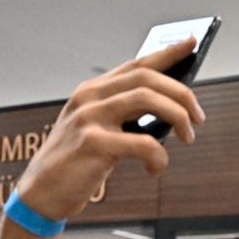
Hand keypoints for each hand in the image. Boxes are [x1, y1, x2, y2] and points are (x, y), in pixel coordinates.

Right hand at [16, 37, 205, 221]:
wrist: (40, 194)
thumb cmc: (74, 165)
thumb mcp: (98, 132)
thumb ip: (124, 118)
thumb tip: (170, 113)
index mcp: (93, 91)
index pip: (136, 64)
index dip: (166, 53)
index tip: (192, 43)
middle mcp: (89, 97)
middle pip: (148, 78)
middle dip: (182, 95)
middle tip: (198, 118)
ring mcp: (89, 117)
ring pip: (148, 99)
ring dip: (178, 117)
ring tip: (188, 137)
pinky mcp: (92, 143)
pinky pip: (143, 142)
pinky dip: (158, 157)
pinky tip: (154, 169)